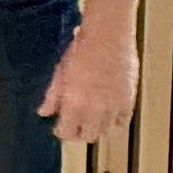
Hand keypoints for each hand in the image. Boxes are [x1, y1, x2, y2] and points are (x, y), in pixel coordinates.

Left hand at [37, 27, 138, 143]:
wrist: (108, 36)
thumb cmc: (82, 50)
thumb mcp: (60, 72)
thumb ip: (52, 96)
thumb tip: (44, 112)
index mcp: (74, 103)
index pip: (67, 132)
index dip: (62, 132)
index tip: (59, 128)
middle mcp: (95, 109)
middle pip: (87, 136)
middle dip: (78, 134)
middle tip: (74, 127)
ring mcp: (113, 107)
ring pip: (105, 132)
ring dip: (96, 129)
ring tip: (89, 121)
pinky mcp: (128, 101)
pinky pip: (121, 122)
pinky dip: (114, 122)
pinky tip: (107, 115)